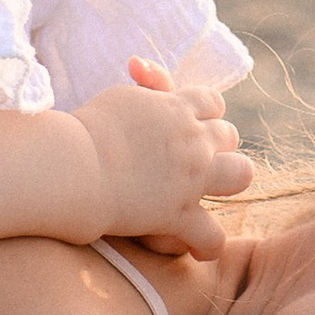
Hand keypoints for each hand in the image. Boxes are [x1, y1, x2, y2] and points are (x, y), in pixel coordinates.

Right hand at [76, 60, 252, 259]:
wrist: (73, 164)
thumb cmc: (84, 130)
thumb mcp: (120, 96)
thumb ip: (144, 89)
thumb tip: (143, 68)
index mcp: (177, 108)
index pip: (212, 102)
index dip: (204, 114)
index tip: (186, 125)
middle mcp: (194, 140)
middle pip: (230, 136)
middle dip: (216, 146)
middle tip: (193, 161)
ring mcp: (192, 178)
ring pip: (241, 174)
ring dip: (227, 183)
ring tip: (207, 195)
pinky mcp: (179, 214)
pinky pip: (213, 235)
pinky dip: (206, 243)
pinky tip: (195, 246)